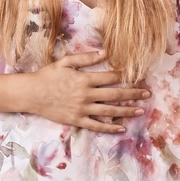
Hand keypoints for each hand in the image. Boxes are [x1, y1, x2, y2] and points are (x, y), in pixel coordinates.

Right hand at [24, 51, 150, 132]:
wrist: (31, 93)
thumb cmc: (48, 75)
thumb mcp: (65, 62)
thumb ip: (86, 57)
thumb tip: (105, 52)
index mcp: (85, 79)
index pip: (111, 77)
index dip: (126, 76)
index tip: (138, 76)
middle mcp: (86, 94)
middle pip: (115, 94)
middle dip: (133, 93)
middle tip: (147, 93)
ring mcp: (82, 109)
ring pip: (109, 111)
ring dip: (127, 110)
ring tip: (140, 110)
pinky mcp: (77, 120)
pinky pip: (96, 125)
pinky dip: (109, 127)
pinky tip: (121, 128)